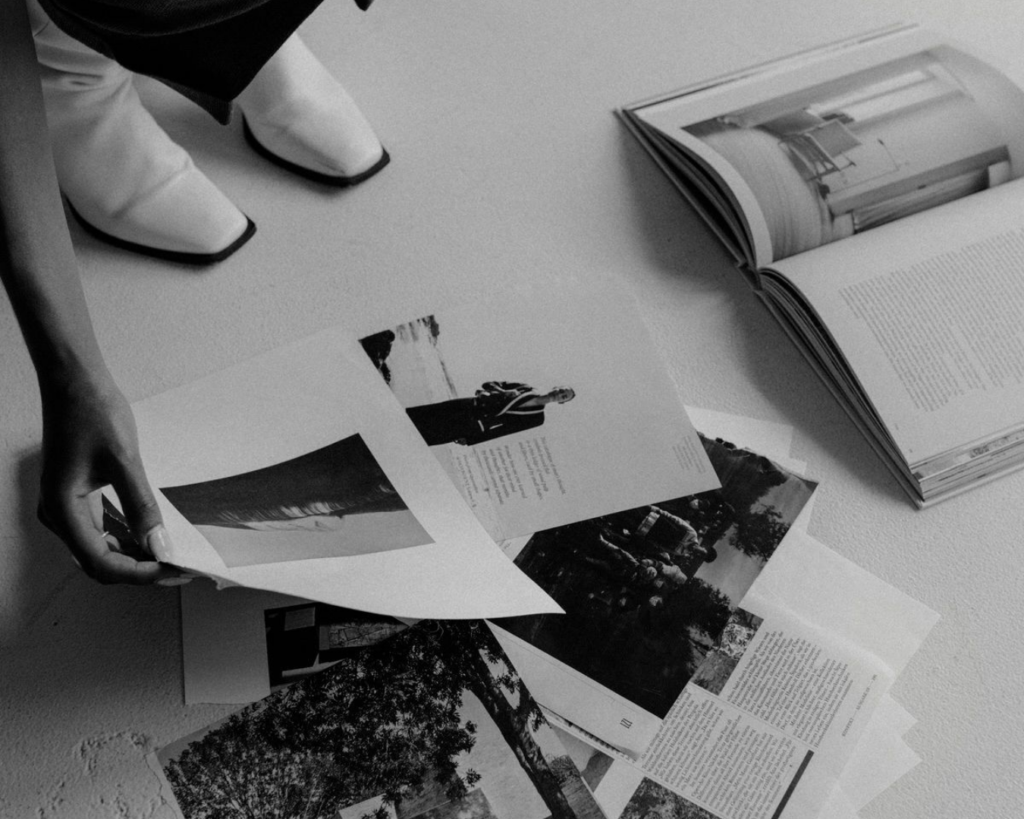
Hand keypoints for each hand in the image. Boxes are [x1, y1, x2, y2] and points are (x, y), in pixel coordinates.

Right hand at [37, 371, 188, 584]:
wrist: (74, 381)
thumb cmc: (93, 412)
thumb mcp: (124, 461)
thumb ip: (141, 507)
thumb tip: (160, 544)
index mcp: (62, 509)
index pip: (101, 562)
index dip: (139, 573)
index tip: (172, 571)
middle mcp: (58, 514)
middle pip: (98, 562)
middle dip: (139, 570)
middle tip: (177, 570)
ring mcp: (64, 506)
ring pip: (98, 549)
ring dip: (134, 557)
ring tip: (170, 557)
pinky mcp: (75, 496)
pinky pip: (99, 530)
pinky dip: (125, 538)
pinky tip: (150, 538)